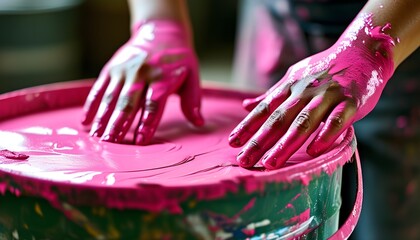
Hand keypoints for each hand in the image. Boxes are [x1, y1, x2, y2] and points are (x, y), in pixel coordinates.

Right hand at [82, 20, 203, 144]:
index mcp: (162, 78)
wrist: (161, 32)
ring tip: (96, 137)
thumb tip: (198, 123)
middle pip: (128, 102)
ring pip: (111, 97)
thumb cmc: (178, 61)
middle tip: (110, 143)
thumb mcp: (192, 77)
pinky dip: (91, 104)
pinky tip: (85, 121)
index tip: (141, 141)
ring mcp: (124, 70)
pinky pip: (99, 87)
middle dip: (119, 124)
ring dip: (103, 118)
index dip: (147, 123)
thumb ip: (193, 101)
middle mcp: (142, 74)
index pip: (154, 104)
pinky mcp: (112, 68)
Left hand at [229, 14, 394, 168]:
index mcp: (290, 87)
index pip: (265, 109)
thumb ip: (271, 94)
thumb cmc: (324, 69)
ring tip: (270, 163)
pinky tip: (313, 152)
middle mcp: (305, 91)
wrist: (363, 50)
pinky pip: (338, 120)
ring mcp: (328, 95)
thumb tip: (245, 106)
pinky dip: (325, 135)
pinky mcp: (352, 101)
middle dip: (259, 140)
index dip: (248, 125)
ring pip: (304, 121)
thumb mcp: (294, 77)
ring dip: (285, 143)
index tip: (232, 143)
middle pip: (279, 119)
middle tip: (243, 160)